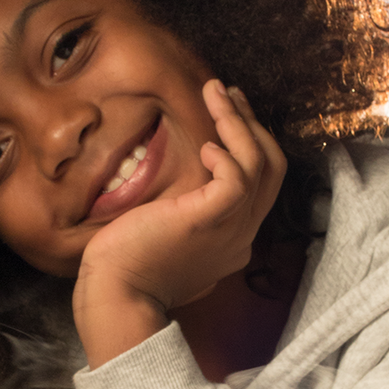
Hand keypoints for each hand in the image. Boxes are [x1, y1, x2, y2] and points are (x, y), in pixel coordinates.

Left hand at [73, 81, 286, 367]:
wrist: (116, 297)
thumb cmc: (128, 270)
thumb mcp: (166, 238)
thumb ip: (184, 218)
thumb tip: (179, 194)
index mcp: (233, 241)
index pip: (260, 185)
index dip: (250, 144)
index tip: (228, 116)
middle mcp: (242, 235)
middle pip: (271, 170)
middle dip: (253, 124)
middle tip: (229, 93)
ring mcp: (231, 229)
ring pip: (259, 165)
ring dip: (239, 122)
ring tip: (216, 92)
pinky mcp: (210, 220)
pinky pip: (238, 177)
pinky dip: (227, 153)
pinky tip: (205, 145)